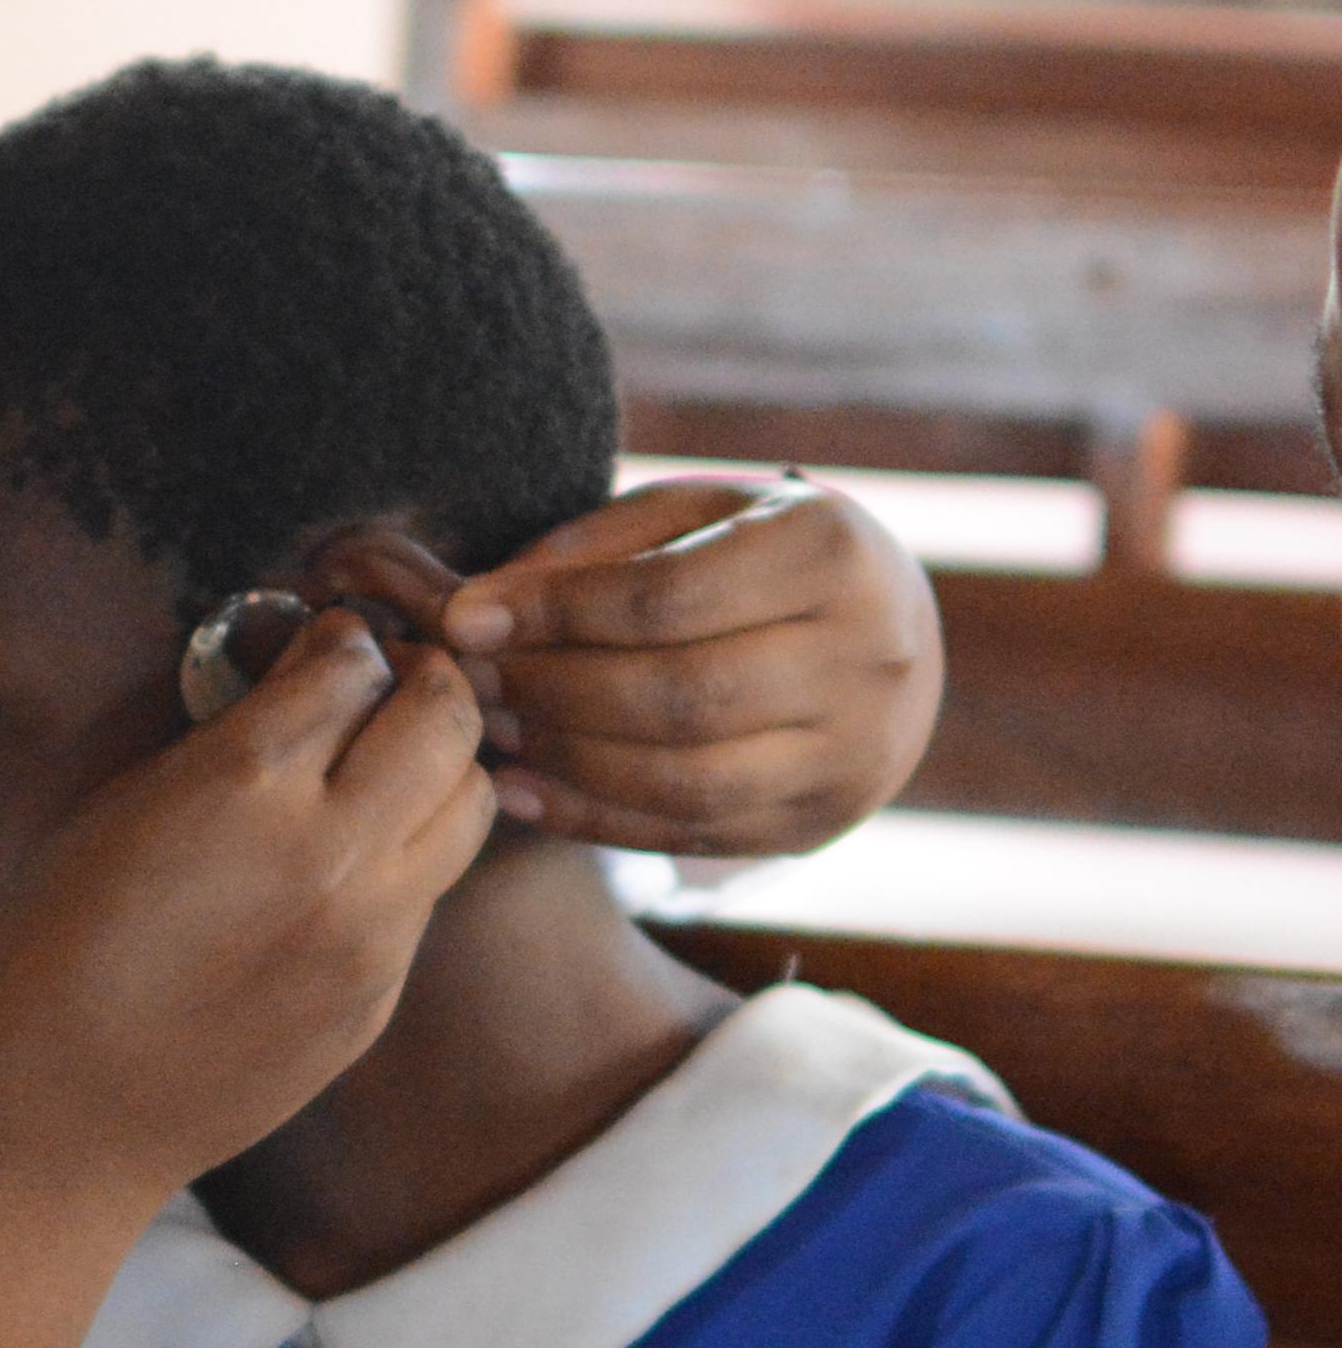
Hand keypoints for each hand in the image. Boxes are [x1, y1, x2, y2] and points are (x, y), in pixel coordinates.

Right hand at [0, 608, 492, 1208]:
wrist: (52, 1116)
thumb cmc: (46, 951)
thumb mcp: (110, 811)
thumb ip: (214, 740)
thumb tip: (287, 682)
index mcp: (242, 784)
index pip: (349, 663)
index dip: (338, 640)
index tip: (325, 645)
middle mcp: (328, 849)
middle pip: (444, 716)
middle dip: (421, 680)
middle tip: (388, 683)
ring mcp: (367, 932)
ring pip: (471, 803)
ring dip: (439, 767)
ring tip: (390, 770)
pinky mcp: (378, 997)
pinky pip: (428, 895)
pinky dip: (404, 860)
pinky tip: (344, 870)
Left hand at [440, 476, 938, 858]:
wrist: (882, 634)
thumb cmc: (754, 554)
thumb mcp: (692, 514)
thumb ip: (591, 551)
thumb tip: (471, 610)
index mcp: (831, 551)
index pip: (668, 596)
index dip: (554, 613)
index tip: (465, 618)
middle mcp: (865, 656)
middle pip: (676, 695)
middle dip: (551, 692)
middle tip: (471, 683)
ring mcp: (851, 751)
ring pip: (680, 779)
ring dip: (563, 761)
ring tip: (491, 731)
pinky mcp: (816, 822)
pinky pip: (683, 833)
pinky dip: (586, 817)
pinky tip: (518, 791)